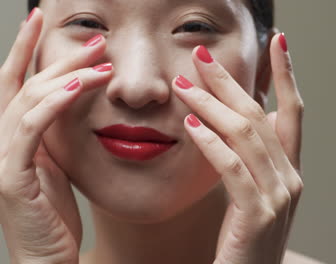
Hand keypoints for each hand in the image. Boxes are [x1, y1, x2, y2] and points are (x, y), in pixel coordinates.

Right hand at [0, 8, 111, 263]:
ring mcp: (2, 156)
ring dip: (66, 76)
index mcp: (12, 134)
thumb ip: (54, 131)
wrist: (45, 256)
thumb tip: (72, 97)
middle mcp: (0, 139)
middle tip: (95, 41)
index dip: (25, 48)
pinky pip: (31, 130)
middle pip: (27, 84)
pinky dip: (52, 105)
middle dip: (59, 58)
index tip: (42, 18)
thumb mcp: (55, 162)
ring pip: (30, 101)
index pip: (15, 81)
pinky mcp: (11, 176)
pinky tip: (75, 88)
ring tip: (101, 63)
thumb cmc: (53, 211)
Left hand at [172, 32, 303, 263]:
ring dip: (211, 106)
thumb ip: (252, 158)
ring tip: (183, 85)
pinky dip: (211, 143)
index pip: (293, 112)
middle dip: (231, 82)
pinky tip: (190, 127)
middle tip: (202, 57)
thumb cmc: (244, 239)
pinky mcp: (257, 215)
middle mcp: (291, 179)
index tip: (278, 41)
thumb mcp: (253, 194)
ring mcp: (277, 197)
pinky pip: (232, 168)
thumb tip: (240, 119)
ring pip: (244, 135)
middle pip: (260, 116)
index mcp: (290, 171)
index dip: (288, 75)